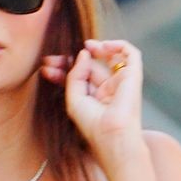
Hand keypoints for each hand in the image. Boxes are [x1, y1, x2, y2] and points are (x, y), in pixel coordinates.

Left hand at [44, 38, 143, 163]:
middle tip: (54, 56)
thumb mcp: (74, 100)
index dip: (64, 69)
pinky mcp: (133, 76)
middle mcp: (109, 90)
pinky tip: (103, 46)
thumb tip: (84, 53)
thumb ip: (74, 75)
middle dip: (73, 59)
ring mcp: (121, 82)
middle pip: (91, 66)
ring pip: (110, 57)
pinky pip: (130, 53)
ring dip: (97, 48)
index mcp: (95, 100)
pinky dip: (118, 45)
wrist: (113, 135)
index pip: (80, 78)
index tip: (46, 65)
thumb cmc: (94, 126)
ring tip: (86, 45)